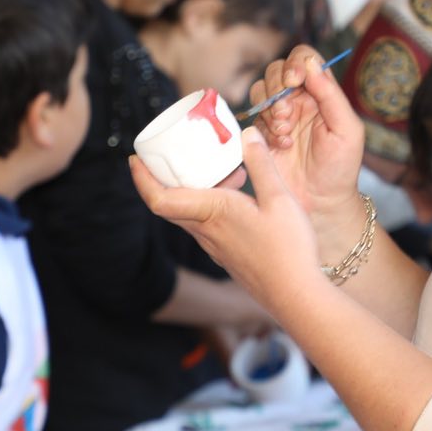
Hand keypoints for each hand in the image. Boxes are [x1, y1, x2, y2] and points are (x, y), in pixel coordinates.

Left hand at [132, 127, 329, 320]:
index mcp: (212, 213)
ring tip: (220, 170)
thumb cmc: (288, 250)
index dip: (142, 179)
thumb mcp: (280, 199)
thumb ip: (262, 164)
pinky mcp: (226, 255)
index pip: (160, 199)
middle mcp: (206, 232)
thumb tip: (248, 133)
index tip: (134, 159)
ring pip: (190, 214)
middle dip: (163, 178)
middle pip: (169, 204)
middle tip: (169, 155)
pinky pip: (207, 225)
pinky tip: (239, 196)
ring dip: (193, 190)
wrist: (296, 297)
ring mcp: (215, 247)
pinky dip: (210, 205)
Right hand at [248, 48, 367, 251]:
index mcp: (320, 93)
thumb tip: (311, 64)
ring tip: (285, 133)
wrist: (321, 204)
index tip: (295, 82)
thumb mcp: (348, 130)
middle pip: (276, 70)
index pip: (304, 59)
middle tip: (287, 115)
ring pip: (260, 91)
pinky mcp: (260, 134)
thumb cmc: (340, 168)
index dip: (295, 63)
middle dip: (278, 89)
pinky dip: (263, 128)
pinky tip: (280, 145)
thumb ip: (331, 95)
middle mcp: (297, 100)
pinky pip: (252, 118)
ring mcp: (276, 116)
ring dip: (270, 109)